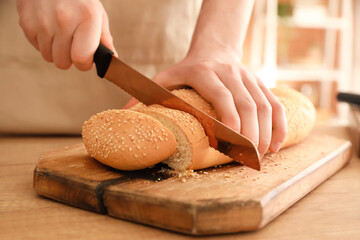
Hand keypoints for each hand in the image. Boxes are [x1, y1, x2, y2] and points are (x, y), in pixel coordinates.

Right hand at [16, 0, 116, 69]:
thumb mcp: (97, 14)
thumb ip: (104, 39)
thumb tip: (111, 60)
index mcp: (87, 18)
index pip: (81, 58)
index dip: (85, 63)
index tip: (86, 58)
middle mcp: (63, 19)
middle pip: (63, 62)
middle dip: (70, 58)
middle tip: (73, 45)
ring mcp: (42, 20)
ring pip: (48, 57)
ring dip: (56, 51)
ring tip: (61, 35)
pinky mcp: (26, 21)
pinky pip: (36, 47)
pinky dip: (44, 42)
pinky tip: (50, 28)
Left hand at [126, 47, 286, 156]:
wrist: (214, 49)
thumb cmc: (186, 69)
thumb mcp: (164, 78)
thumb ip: (144, 95)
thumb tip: (122, 116)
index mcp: (204, 72)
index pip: (222, 96)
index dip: (229, 120)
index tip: (229, 144)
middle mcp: (230, 73)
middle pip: (247, 104)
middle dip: (250, 134)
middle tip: (246, 158)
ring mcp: (248, 77)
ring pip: (264, 105)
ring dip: (265, 133)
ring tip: (261, 156)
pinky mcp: (260, 83)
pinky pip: (275, 103)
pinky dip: (279, 125)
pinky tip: (277, 144)